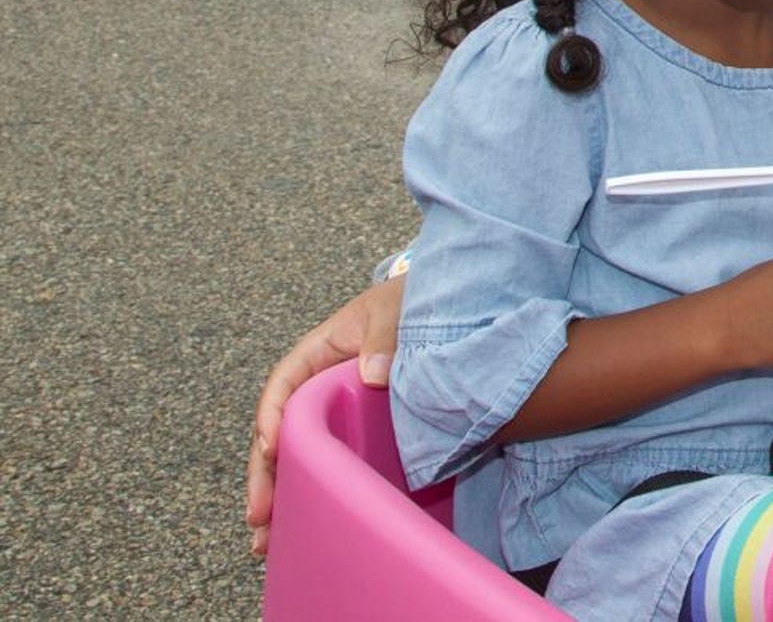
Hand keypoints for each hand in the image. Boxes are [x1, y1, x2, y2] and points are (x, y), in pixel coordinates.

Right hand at [245, 279, 404, 556]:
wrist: (442, 307)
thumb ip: (384, 335)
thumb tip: (373, 374)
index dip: (272, 417)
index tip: (271, 449)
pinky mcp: (356, 432)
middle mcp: (317, 387)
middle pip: (279, 433)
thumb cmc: (410, 301)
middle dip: (265, 476)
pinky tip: (304, 525)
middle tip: (259, 517)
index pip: (283, 385)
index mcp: (318, 352)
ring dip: (281, 496)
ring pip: (298, 456)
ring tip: (265, 543)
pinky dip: (315, 492)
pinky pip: (329, 461)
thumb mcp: (394, 309)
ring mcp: (334, 413)